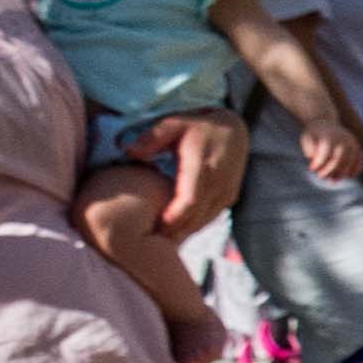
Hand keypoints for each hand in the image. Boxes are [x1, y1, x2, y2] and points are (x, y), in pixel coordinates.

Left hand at [157, 115, 244, 233]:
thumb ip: (152, 137)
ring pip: (203, 220)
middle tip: (149, 238)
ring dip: (183, 231)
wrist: (234, 130)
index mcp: (203, 167)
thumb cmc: (198, 126)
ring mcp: (226, 192)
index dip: (174, 216)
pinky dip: (194, 225)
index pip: (190, 200)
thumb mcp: (174, 124)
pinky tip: (176, 229)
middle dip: (174, 230)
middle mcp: (219, 183)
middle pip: (195, 216)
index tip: (157, 225)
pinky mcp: (229, 198)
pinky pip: (210, 217)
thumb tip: (129, 151)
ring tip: (160, 237)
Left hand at [300, 110, 362, 189]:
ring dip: (341, 174)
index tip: (311, 169)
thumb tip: (311, 156)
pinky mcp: (357, 148)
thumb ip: (309, 147)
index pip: (326, 152)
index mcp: (330, 136)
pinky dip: (354, 170)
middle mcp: (343, 139)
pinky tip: (346, 176)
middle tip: (320, 176)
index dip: (319, 163)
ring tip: (332, 180)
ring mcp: (352, 143)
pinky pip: (359, 161)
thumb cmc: (314, 135)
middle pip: (339, 159)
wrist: (325, 124)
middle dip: (329, 171)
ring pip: (350, 162)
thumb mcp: (307, 138)